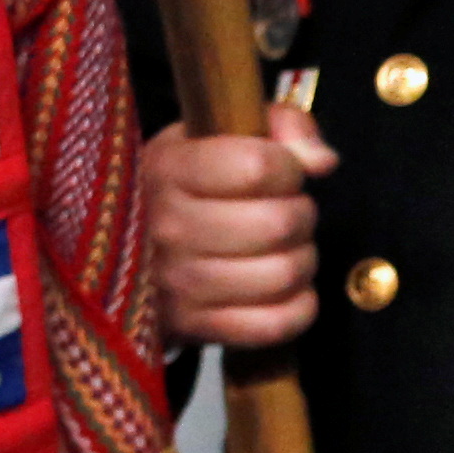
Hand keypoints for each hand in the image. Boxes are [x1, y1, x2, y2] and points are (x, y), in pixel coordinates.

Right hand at [141, 102, 335, 345]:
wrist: (131, 248)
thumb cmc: (191, 182)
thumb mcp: (220, 132)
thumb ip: (280, 124)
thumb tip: (322, 161)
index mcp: (169, 169)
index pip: (258, 166)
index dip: (288, 168)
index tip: (280, 172)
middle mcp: (165, 227)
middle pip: (279, 223)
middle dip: (301, 214)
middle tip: (286, 213)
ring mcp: (176, 284)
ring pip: (284, 274)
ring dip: (302, 259)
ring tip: (282, 249)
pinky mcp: (193, 328)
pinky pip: (277, 323)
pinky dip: (298, 306)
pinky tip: (283, 288)